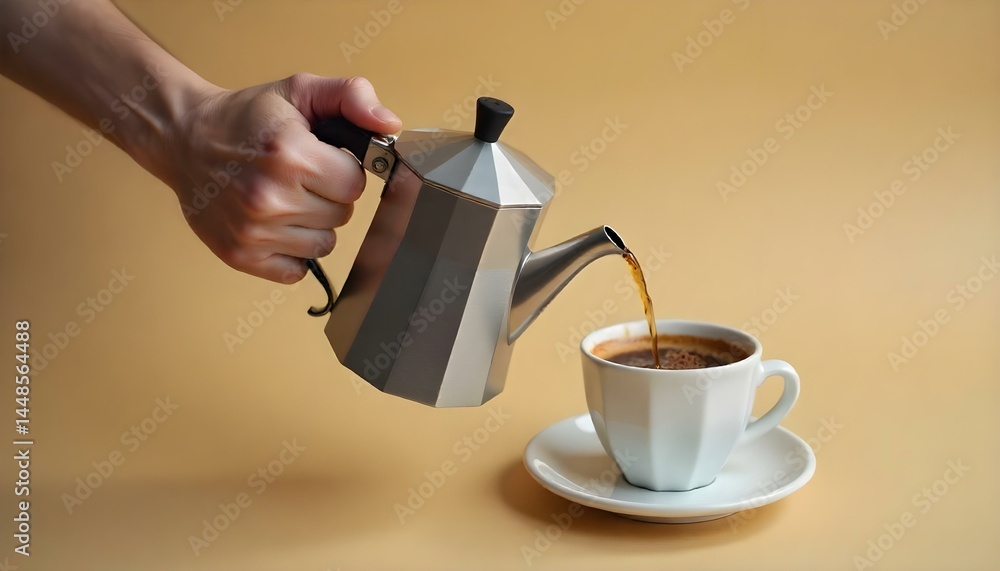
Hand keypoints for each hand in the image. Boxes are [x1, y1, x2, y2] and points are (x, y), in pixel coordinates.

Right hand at [161, 74, 400, 282]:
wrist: (184, 138)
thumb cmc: (247, 117)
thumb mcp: (300, 90)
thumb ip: (352, 96)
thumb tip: (390, 125)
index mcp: (289, 154)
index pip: (354, 184)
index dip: (342, 171)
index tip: (320, 160)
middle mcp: (269, 197)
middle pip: (341, 216)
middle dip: (329, 196)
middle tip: (299, 177)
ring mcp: (253, 231)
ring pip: (324, 245)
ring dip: (313, 225)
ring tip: (285, 198)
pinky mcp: (240, 256)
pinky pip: (296, 271)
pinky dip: (292, 253)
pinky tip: (275, 225)